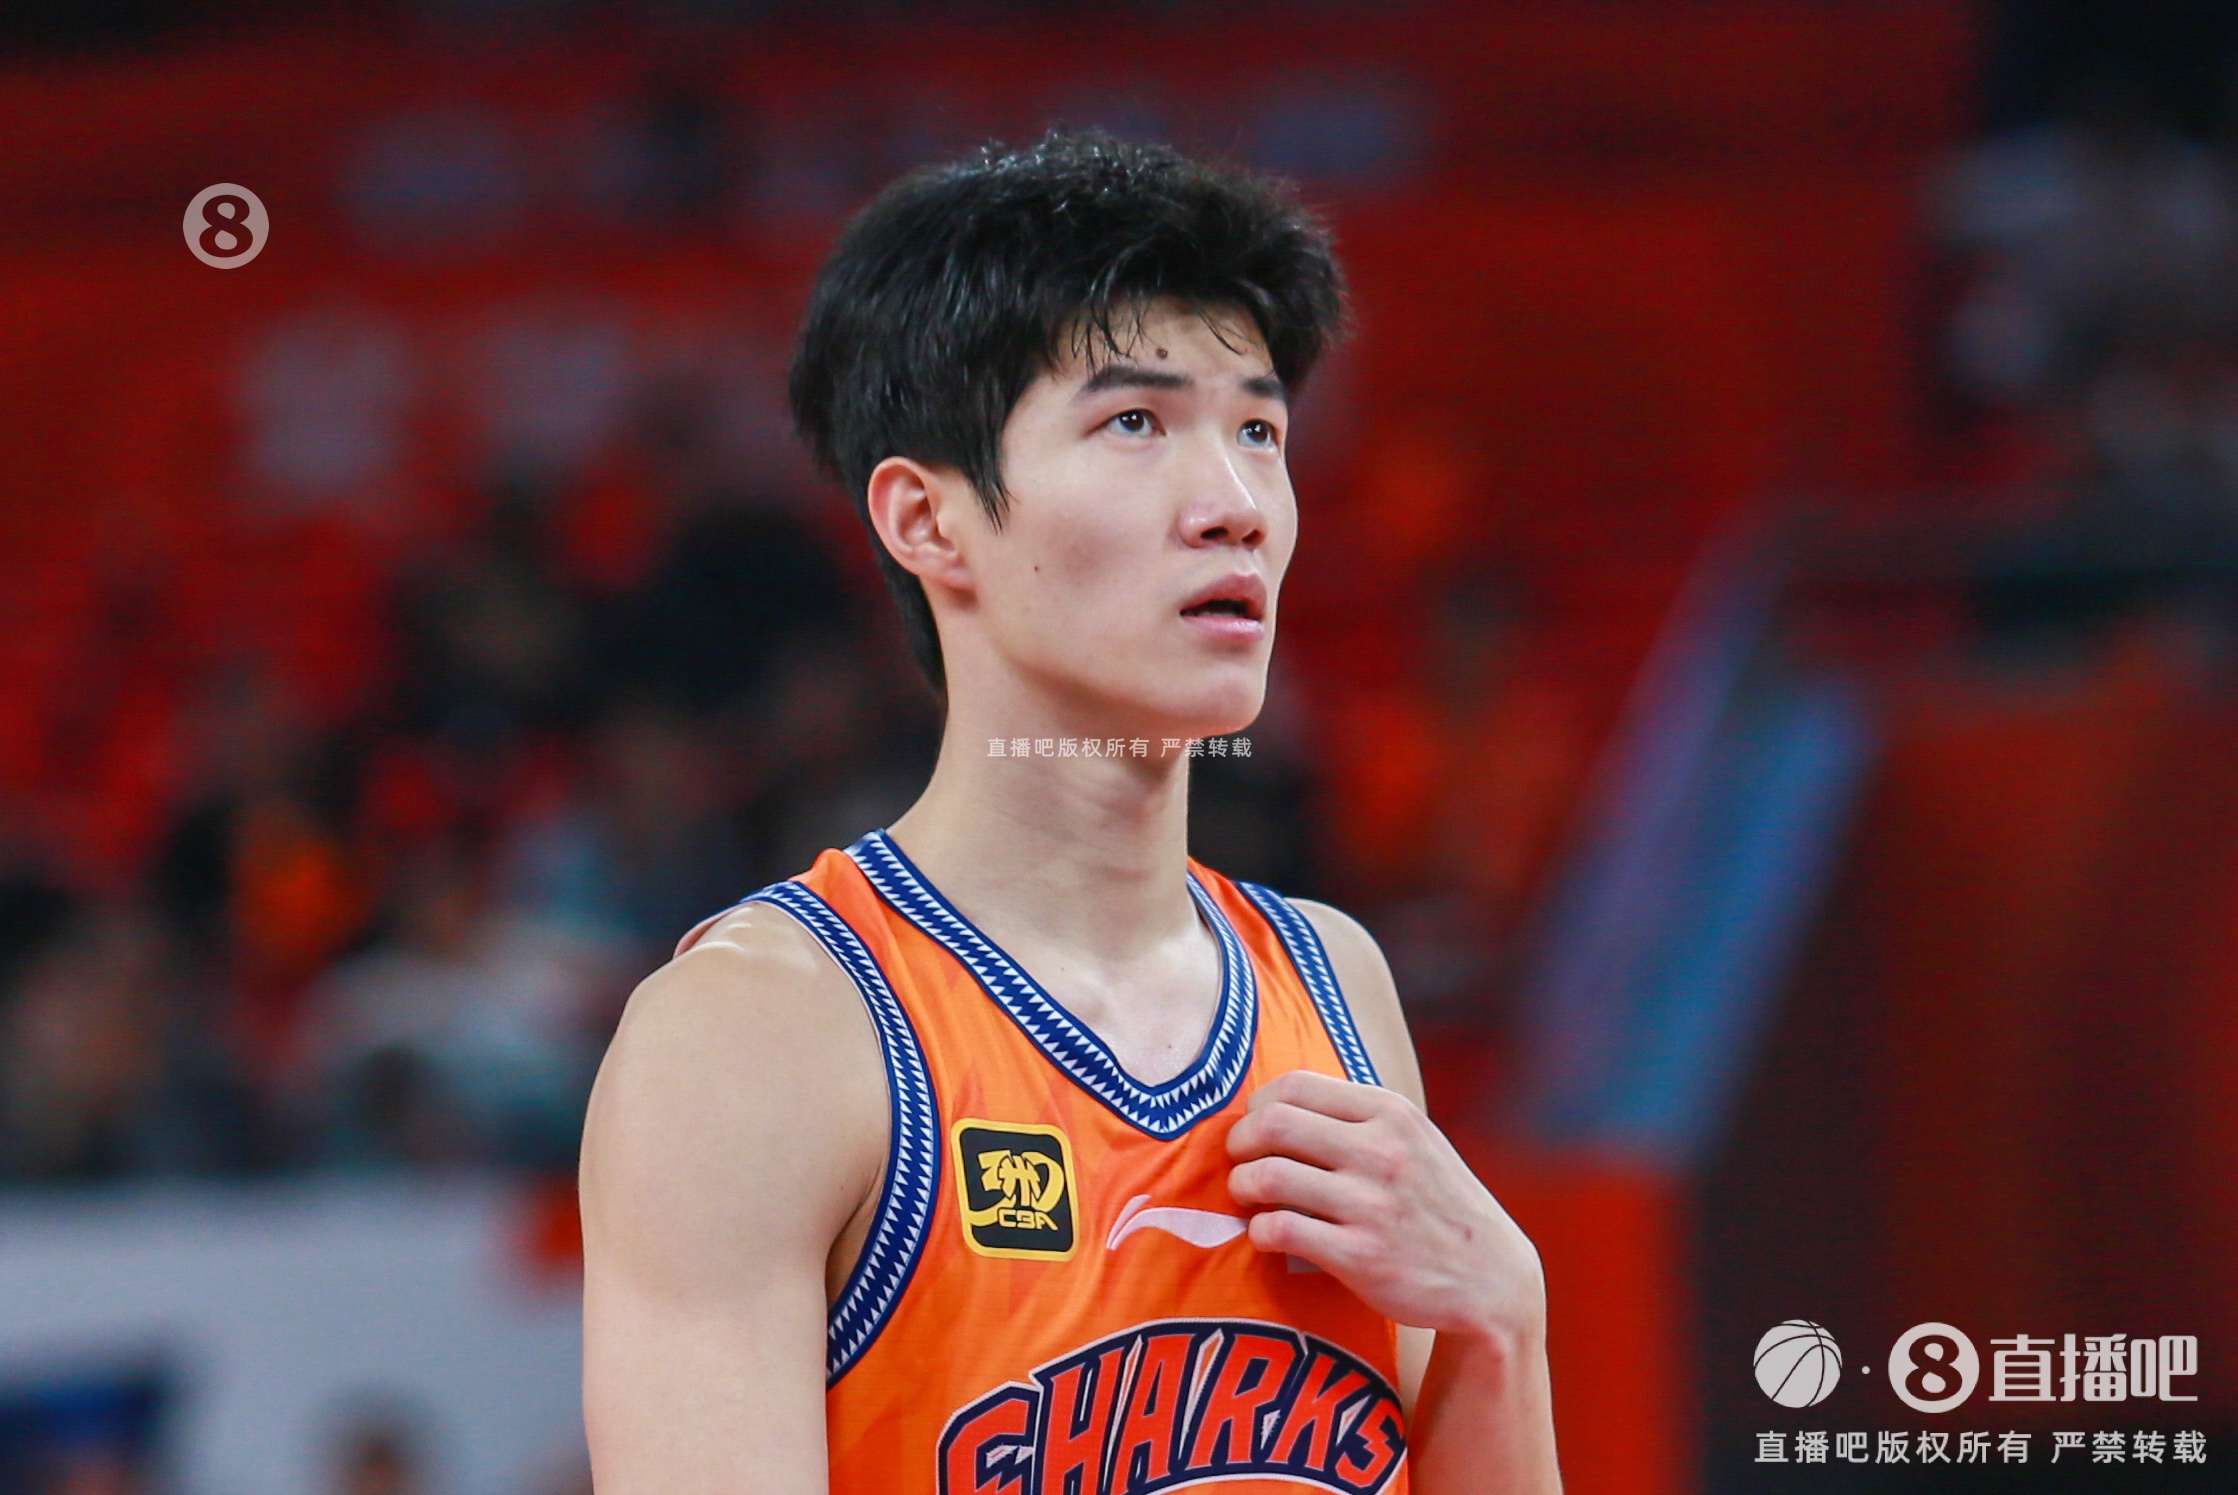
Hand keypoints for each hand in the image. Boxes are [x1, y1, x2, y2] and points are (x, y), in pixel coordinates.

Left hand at [1225, 1069, 1544, 1348]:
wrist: (1491, 1278)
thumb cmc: (1439, 1204)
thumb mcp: (1415, 1141)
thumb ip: (1359, 1119)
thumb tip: (1278, 1105)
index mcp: (1391, 1114)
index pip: (1295, 1086)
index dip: (1259, 1105)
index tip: (1255, 1126)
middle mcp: (1381, 1152)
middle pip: (1272, 1124)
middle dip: (1241, 1142)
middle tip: (1240, 1161)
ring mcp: (1370, 1205)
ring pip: (1268, 1176)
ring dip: (1242, 1186)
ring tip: (1248, 1196)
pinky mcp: (1360, 1256)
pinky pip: (1280, 1229)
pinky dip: (1260, 1230)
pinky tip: (1268, 1234)